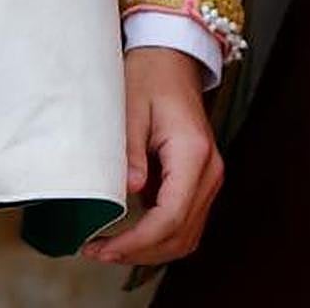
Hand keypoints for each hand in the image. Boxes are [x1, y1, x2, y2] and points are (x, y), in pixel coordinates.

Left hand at [82, 46, 221, 266]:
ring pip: (187, 235)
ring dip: (151, 250)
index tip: (106, 248)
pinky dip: (161, 235)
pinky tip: (131, 233)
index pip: (171, 216)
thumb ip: (130, 152)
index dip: (138, 241)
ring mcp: (209, 177)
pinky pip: (186, 221)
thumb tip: (127, 193)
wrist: (171, 58)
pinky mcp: (201, 180)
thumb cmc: (150, 76)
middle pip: (181, 234)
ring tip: (111, 248)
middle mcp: (209, 171)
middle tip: (100, 252)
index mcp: (192, 153)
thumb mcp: (130, 108)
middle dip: (141, 252)